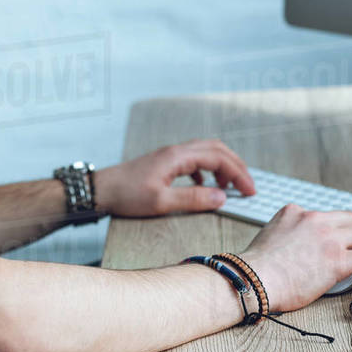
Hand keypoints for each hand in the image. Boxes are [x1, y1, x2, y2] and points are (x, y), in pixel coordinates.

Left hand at [94, 139, 256, 218]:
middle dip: (236, 166)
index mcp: (178, 157)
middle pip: (216, 149)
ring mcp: (170, 156)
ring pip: (205, 152)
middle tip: (248, 187)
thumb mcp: (161, 202)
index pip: (218, 158)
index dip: (238, 173)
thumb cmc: (127, 195)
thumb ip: (194, 199)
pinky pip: (194, 160)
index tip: (250, 191)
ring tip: (231, 187)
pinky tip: (205, 187)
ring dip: (222, 166)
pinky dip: (207, 171)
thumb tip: (222, 197)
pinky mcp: (164, 163)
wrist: (101, 190)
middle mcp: (176, 151)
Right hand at [237, 204, 351, 312]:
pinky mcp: (337, 260)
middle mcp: (314, 220)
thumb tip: (300, 248)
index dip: (345, 224)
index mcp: (295, 212)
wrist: (254, 278)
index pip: (328, 215)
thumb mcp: (272, 235)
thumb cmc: (258, 267)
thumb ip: (289, 233)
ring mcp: (328, 238)